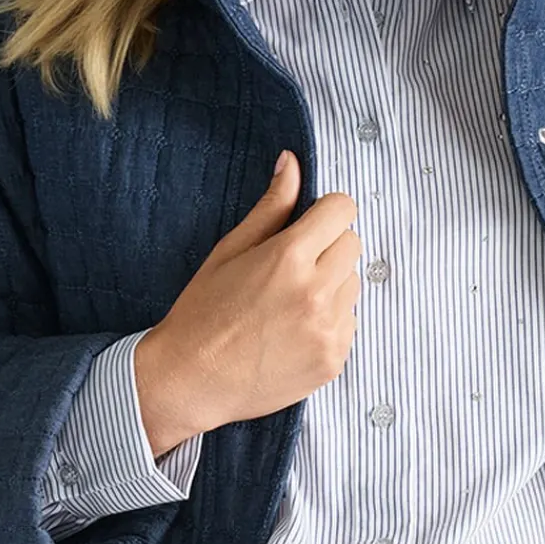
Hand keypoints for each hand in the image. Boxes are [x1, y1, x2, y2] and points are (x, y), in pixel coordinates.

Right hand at [143, 150, 362, 433]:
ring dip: (332, 286)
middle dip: (329, 248)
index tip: (311, 224)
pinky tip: (293, 331)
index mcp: (290, 258)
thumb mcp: (231, 251)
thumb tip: (293, 163)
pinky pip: (350, 322)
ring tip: (289, 304)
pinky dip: (330, 322)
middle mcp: (317, 292)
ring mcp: (330, 329)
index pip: (343, 210)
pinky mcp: (334, 359)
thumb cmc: (203, 312)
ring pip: (353, 285)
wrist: (190, 380)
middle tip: (291, 268)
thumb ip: (272, 207)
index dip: (326, 213)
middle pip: (353, 245)